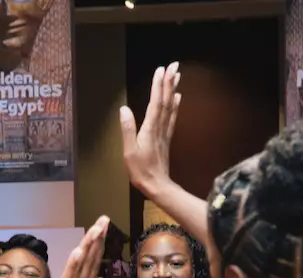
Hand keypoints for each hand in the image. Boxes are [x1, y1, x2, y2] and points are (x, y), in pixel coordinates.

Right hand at [120, 62, 180, 196]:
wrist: (157, 185)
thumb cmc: (140, 170)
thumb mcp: (129, 151)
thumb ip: (127, 129)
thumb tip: (124, 109)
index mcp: (150, 128)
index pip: (155, 102)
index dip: (158, 85)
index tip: (161, 69)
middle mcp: (160, 127)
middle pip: (166, 100)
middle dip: (169, 82)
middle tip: (173, 65)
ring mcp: (165, 132)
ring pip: (171, 106)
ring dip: (173, 90)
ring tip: (176, 76)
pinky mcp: (166, 138)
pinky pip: (172, 117)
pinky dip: (175, 105)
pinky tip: (178, 97)